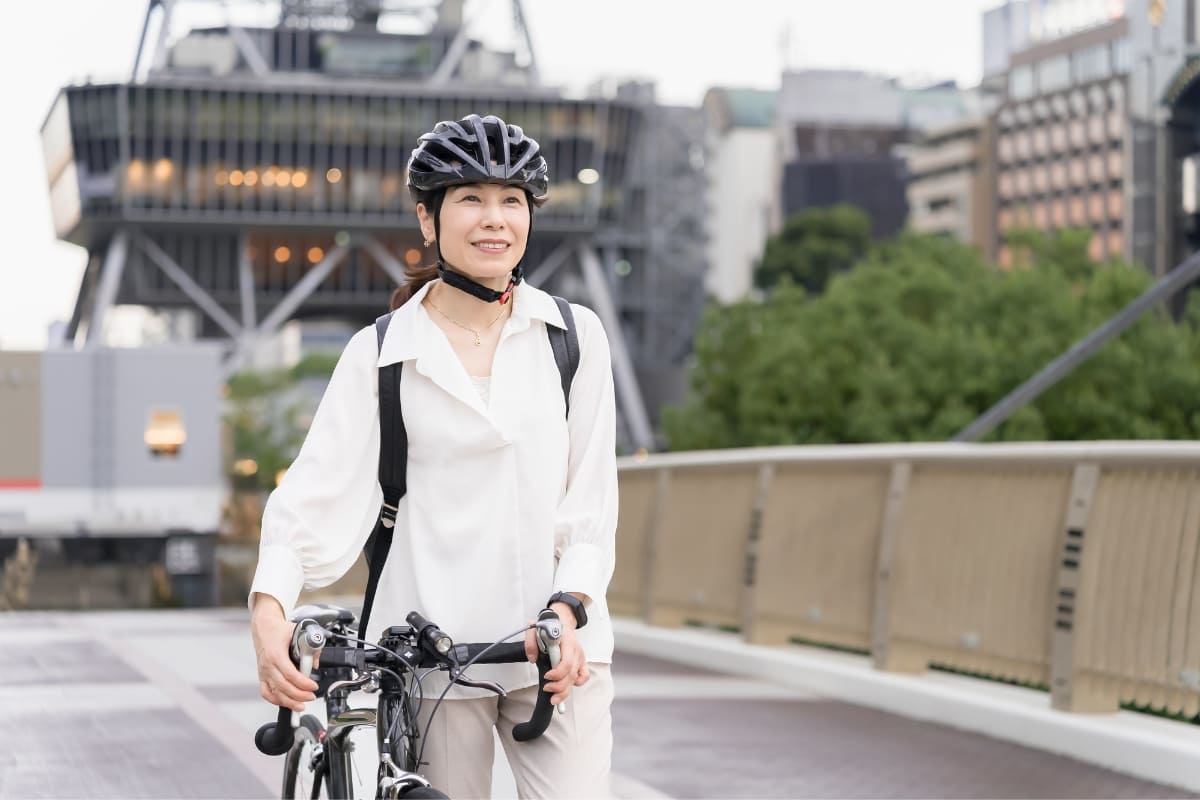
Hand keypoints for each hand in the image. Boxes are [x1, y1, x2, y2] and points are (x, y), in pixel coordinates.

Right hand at [250, 593, 317, 712]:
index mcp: (276, 654)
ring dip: (289, 702)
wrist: (264, 626)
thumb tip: (316, 662)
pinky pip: (266, 692)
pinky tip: (285, 702)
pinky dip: (275, 700)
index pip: (290, 674)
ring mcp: (263, 672)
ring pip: (275, 693)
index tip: (313, 686)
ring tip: (301, 705)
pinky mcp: (262, 675)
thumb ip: (310, 647)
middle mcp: (268, 665)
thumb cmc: (279, 629)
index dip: (303, 683)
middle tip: (311, 696)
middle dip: (299, 695)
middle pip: (283, 687)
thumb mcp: (298, 632)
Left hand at [524, 602, 589, 706]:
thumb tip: (533, 659)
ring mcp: (580, 657)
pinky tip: (567, 689)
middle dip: (559, 686)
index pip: (566, 662)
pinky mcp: (581, 662)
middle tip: (546, 688)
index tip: (546, 676)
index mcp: (567, 641)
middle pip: (571, 674)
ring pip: (576, 679)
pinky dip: (577, 684)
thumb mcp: (534, 629)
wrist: (561, 620)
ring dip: (565, 691)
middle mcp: (576, 651)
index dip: (557, 673)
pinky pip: (584, 676)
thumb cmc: (549, 626)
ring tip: (554, 699)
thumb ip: (531, 643)